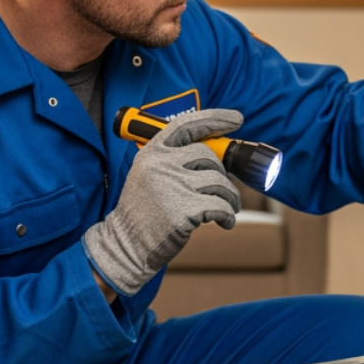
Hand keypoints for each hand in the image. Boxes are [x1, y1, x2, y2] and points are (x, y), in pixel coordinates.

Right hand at [82, 108, 242, 295]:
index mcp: (152, 152)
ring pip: (219, 181)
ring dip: (230, 197)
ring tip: (228, 209)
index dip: (214, 119)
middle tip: (225, 192)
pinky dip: (228, 215)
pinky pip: (220, 205)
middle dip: (223, 175)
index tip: (236, 119)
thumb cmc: (145, 212)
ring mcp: (171, 186)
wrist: (127, 245)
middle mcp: (160, 164)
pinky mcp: (183, 210)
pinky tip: (224, 222)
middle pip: (209, 156)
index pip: (186, 125)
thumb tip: (218, 157)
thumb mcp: (150, 176)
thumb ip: (175, 162)